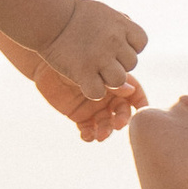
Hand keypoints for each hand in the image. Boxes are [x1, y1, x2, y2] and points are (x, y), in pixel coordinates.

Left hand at [16, 49, 147, 141]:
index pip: (134, 94)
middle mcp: (108, 96)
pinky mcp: (80, 116)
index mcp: (116, 81)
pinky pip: (88, 129)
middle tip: (117, 124)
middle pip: (122, 112)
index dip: (140, 104)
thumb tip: (130, 89)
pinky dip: (89, 134)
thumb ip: (110, 77)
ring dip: (106, 130)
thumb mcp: (92, 63)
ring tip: (100, 135)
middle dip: (121, 120)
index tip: (141, 113)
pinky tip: (87, 136)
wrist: (46, 57)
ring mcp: (95, 107)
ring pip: (106, 123)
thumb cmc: (73, 52)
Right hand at [42, 0, 147, 103]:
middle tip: (101, 58)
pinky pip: (99, 92)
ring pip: (119, 80)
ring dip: (108, 79)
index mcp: (121, 24)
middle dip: (118, 63)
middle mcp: (114, 41)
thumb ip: (123, 26)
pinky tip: (85, 80)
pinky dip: (93, 90)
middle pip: (131, 63)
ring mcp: (99, 57)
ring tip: (95, 71)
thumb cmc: (77, 15)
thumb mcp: (105, 12)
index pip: (141, 43)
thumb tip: (136, 47)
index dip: (130, 46)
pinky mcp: (82, 72)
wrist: (50, 19)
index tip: (115, 44)